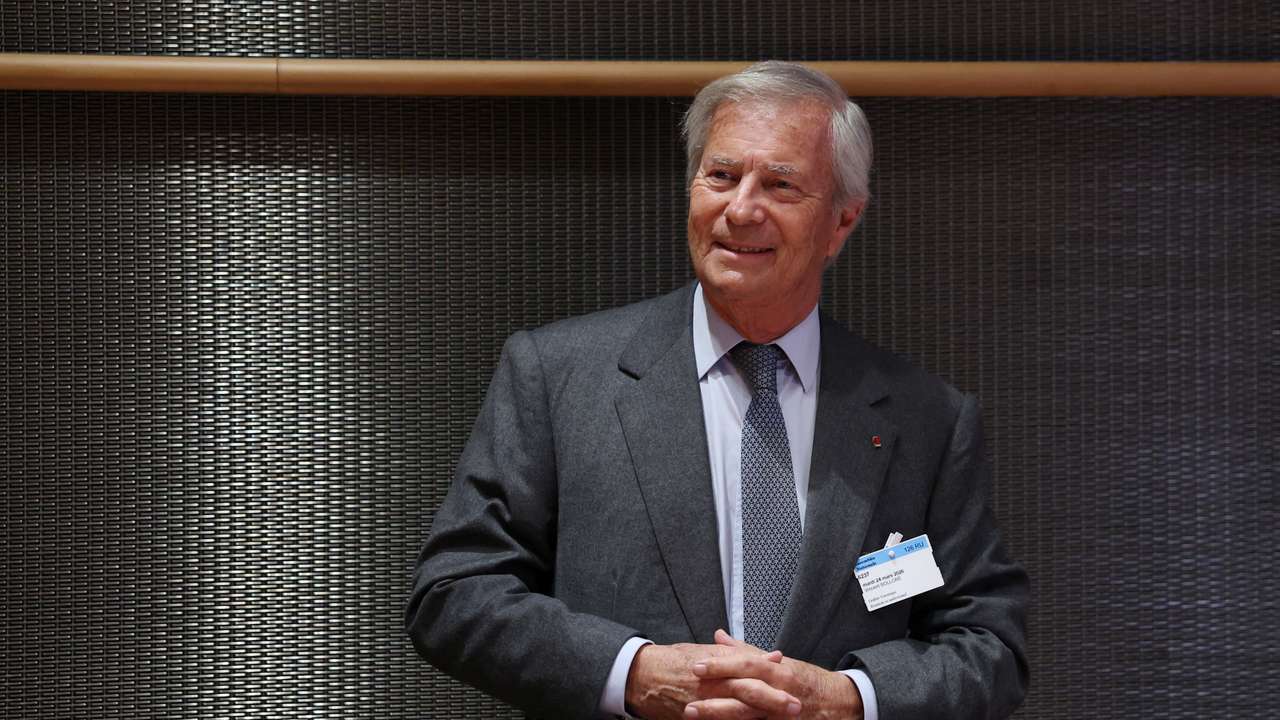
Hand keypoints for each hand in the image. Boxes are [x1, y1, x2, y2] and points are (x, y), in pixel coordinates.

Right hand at [625, 637, 797, 719]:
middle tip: (794, 705)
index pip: (747, 667)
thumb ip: (739, 654)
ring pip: (735, 712)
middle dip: (772, 700)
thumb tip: (773, 655)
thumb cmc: (674, 661)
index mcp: (715, 663)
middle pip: (746, 692)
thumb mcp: (706, 651)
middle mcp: (710, 683)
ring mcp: (703, 704)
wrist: (641, 676)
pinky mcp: (695, 718)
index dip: (769, 673)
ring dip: (758, 716)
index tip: (790, 676)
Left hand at [685, 631, 862, 719]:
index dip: (721, 665)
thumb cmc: (806, 681)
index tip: (697, 666)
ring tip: (694, 715)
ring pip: (747, 716)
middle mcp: (779, 693)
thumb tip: (719, 638)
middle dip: (714, 697)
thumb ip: (747, 651)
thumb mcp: (779, 662)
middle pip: (743, 693)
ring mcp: (780, 716)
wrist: (840, 704)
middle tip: (687, 697)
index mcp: (779, 672)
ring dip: (720, 716)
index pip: (746, 665)